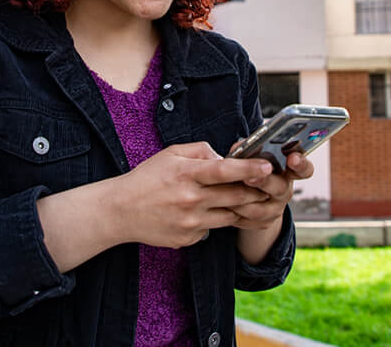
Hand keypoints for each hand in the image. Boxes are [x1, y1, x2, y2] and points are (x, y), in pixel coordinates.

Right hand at [110, 142, 272, 248]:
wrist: (120, 211)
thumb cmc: (146, 178)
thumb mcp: (170, 154)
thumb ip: (200, 151)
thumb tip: (224, 157)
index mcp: (186, 173)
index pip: (224, 170)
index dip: (249, 169)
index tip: (268, 166)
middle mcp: (190, 199)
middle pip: (235, 197)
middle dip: (256, 192)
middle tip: (270, 186)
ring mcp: (190, 222)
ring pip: (229, 216)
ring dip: (240, 208)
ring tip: (245, 200)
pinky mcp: (188, 239)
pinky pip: (212, 229)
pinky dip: (214, 221)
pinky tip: (204, 214)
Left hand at [228, 148, 313, 230]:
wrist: (247, 192)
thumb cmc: (250, 166)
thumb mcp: (251, 155)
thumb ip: (247, 149)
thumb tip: (239, 147)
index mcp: (287, 170)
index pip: (304, 169)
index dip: (301, 164)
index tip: (293, 158)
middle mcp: (285, 190)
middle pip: (280, 188)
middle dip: (264, 182)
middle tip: (249, 177)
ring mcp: (276, 208)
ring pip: (261, 209)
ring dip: (242, 200)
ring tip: (225, 192)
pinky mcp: (264, 222)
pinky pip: (249, 221)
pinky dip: (235, 213)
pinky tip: (223, 205)